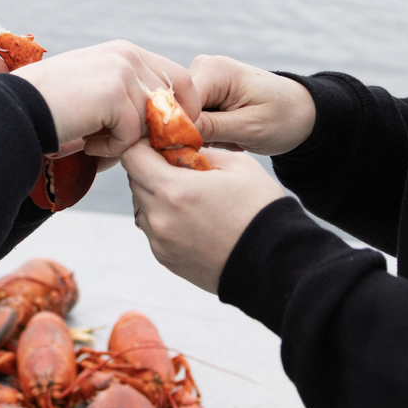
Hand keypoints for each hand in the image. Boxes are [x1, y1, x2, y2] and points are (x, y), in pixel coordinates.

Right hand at [4, 40, 193, 157]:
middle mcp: (127, 54)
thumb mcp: (98, 96)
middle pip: (174, 101)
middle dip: (156, 132)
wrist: (14, 110)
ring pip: (152, 121)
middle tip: (121, 145)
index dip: (180, 112)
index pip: (179, 80)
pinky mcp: (113, 93)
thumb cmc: (51, 110)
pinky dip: (108, 149)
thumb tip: (167, 132)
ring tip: (91, 139)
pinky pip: (131, 135)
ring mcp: (121, 70)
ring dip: (125, 141)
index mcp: (125, 52)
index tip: (159, 138)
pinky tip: (83, 141)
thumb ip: (133, 104)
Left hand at [120, 142, 289, 293]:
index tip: (162, 144)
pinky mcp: (166, 259)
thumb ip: (200, 151)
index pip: (132, 156)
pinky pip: (154, 229)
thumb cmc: (260, 210)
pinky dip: (166, 219)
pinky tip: (196, 220)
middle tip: (183, 169)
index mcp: (174, 190)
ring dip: (158, 196)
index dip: (144, 145)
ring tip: (192, 198)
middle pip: (135, 181)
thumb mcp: (237, 165)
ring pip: (142, 206)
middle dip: (152, 169)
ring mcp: (160, 242)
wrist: (275, 263)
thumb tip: (180, 148)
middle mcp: (159, 218)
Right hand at [186, 56, 316, 155]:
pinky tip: (227, 132)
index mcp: (215, 69)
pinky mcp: (201, 91)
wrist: (300, 111)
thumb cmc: (283, 118)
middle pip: (177, 108)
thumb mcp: (249, 128)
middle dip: (196, 132)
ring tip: (232, 136)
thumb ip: (209, 128)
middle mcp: (202, 66)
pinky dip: (206, 131)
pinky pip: (191, 117)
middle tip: (229, 141)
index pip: (178, 102)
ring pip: (183, 115)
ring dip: (203, 133)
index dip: (182, 129)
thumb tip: (171, 131)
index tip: (199, 149)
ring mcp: (200, 77)